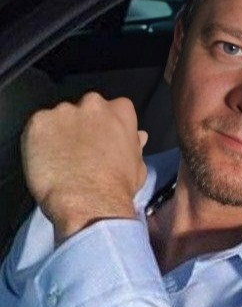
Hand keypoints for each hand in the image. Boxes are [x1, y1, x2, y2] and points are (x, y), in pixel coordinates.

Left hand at [21, 92, 148, 241]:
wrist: (89, 202)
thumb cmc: (119, 187)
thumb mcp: (137, 165)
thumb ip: (135, 145)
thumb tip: (139, 136)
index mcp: (120, 110)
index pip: (116, 108)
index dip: (108, 126)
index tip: (104, 140)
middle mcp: (92, 104)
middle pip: (86, 109)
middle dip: (83, 125)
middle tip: (82, 150)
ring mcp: (64, 112)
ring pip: (60, 119)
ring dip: (60, 133)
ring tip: (61, 159)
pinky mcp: (39, 123)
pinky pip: (37, 129)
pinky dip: (39, 142)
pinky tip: (46, 161)